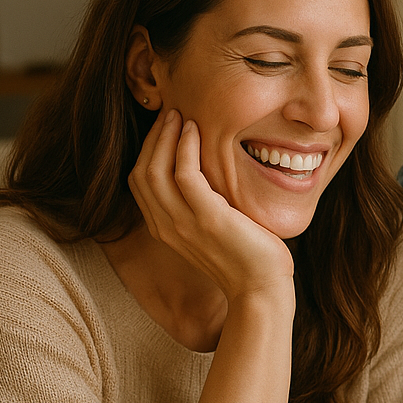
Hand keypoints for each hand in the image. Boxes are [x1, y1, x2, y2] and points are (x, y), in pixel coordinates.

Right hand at [128, 109, 293, 300]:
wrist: (262, 289)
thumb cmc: (247, 259)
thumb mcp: (215, 229)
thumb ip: (202, 206)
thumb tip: (209, 175)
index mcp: (165, 230)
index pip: (140, 183)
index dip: (148, 151)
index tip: (166, 127)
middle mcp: (167, 228)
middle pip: (141, 172)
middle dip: (153, 138)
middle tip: (171, 113)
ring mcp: (185, 225)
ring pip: (155, 170)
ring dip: (166, 137)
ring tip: (180, 115)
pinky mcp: (209, 220)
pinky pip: (185, 174)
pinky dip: (186, 148)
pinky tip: (197, 131)